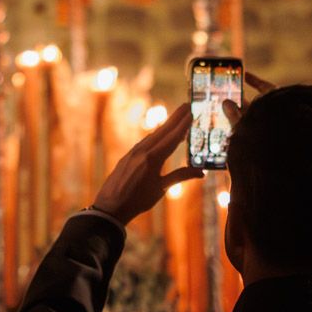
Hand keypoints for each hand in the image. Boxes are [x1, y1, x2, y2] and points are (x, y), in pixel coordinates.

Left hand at [90, 103, 198, 224]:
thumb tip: (201, 172)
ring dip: (166, 125)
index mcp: (153, 158)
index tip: (192, 112)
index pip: (172, 138)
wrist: (110, 206)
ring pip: (153, 135)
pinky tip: (160, 134)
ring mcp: (133, 152)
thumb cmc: (137, 201)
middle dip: (176, 117)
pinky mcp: (128, 155)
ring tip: (178, 117)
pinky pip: (145, 141)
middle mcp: (143, 151)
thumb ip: (179, 177)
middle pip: (163, 131)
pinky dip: (156, 135)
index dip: (183, 125)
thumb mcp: (160, 189)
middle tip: (187, 105)